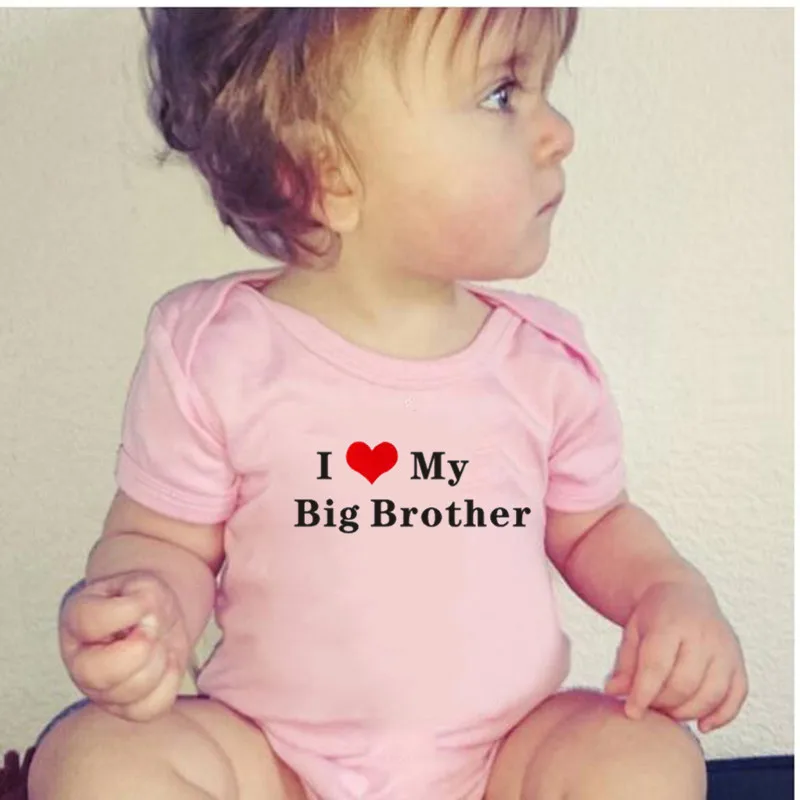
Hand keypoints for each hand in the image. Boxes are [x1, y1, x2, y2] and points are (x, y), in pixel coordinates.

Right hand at [59, 570, 190, 721]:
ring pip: (127, 695)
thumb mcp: (144, 584)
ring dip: (158, 664)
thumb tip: (148, 625)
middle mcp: (80, 661)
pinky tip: (170, 662)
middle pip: (95, 673)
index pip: (90, 622)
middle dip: (138, 650)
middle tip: (153, 633)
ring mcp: (100, 690)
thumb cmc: (143, 599)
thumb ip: (144, 597)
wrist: (156, 617)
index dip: (127, 613)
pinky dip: (169, 683)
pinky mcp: (126, 708)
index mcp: (76, 620)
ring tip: (161, 645)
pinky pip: (149, 709)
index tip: (144, 604)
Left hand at [604, 579, 747, 732]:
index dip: (643, 694)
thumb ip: (625, 664)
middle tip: (649, 707)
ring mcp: (725, 647)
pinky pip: (736, 696)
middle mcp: (703, 634)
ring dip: (688, 713)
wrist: (682, 592)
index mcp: (671, 623)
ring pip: (712, 694)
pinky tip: (701, 725)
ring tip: (668, 712)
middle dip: (664, 704)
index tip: (631, 712)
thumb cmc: (654, 616)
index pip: (657, 666)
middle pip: (685, 684)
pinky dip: (721, 716)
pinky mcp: (739, 660)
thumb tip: (613, 692)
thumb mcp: (632, 631)